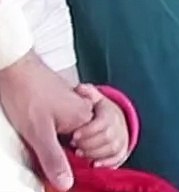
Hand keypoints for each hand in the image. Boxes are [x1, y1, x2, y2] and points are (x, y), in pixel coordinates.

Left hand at [0, 53, 93, 190]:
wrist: (15, 67)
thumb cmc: (26, 95)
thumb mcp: (38, 134)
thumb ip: (53, 159)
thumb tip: (67, 183)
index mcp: (84, 118)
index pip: (92, 149)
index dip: (78, 159)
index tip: (63, 158)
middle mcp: (85, 110)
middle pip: (88, 141)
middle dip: (73, 151)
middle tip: (51, 148)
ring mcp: (75, 104)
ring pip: (77, 132)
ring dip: (64, 141)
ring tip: (45, 137)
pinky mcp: (63, 101)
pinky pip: (68, 124)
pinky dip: (59, 132)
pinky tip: (43, 129)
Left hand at [69, 85, 128, 169]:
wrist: (107, 117)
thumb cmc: (90, 108)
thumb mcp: (88, 96)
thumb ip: (85, 93)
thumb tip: (80, 88)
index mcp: (109, 111)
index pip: (104, 122)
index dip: (88, 130)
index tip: (73, 136)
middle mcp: (118, 124)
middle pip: (108, 136)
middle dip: (89, 144)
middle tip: (74, 146)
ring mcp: (121, 137)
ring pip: (113, 148)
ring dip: (95, 153)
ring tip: (79, 153)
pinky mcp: (121, 150)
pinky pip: (118, 158)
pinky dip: (106, 163)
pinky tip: (93, 164)